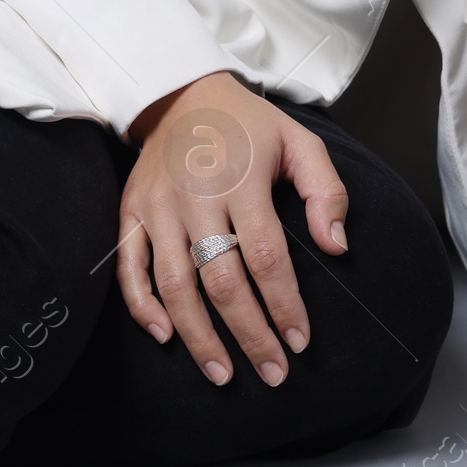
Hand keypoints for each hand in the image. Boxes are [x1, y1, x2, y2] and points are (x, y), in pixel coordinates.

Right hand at [120, 71, 349, 386]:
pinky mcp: (131, 210)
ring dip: (199, 337)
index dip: (283, 305)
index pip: (266, 256)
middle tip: (273, 374)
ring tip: (223, 374)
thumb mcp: (299, 141)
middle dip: (250, 335)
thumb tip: (337, 246)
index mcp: (242, 178)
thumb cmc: (250, 126)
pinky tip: (166, 337)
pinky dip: (143, 307)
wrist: (183, 92)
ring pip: (175, 285)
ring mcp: (158, 205)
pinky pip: (129, 268)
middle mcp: (196, 195)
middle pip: (222, 281)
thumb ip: (326, 190)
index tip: (300, 341)